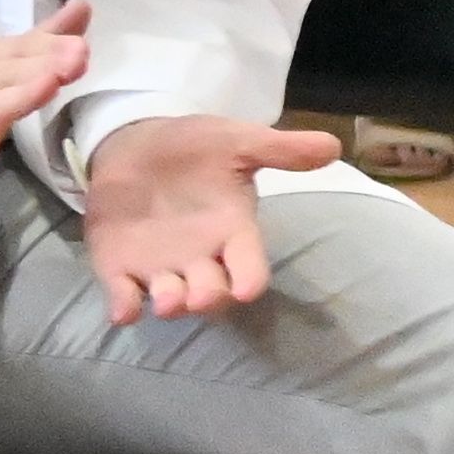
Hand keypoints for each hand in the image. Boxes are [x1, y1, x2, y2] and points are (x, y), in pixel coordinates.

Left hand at [83, 108, 342, 325]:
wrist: (138, 144)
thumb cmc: (195, 148)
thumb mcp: (236, 141)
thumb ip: (279, 149)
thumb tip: (333, 146)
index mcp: (232, 231)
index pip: (249, 265)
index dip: (250, 279)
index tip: (247, 290)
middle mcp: (200, 257)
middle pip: (211, 290)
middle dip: (208, 297)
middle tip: (200, 297)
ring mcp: (160, 265)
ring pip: (170, 297)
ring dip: (170, 304)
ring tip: (167, 304)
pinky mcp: (120, 265)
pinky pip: (124, 293)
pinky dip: (124, 305)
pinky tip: (123, 312)